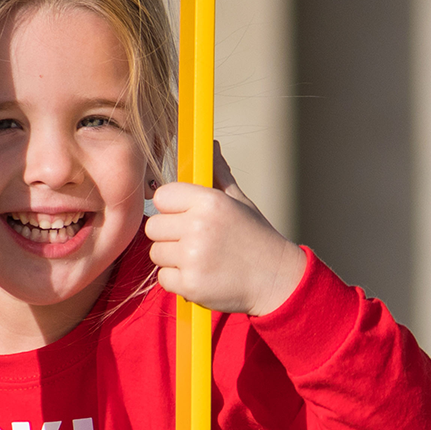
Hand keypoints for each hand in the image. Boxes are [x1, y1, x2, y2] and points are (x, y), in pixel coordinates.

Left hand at [144, 144, 305, 314]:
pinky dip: (177, 280)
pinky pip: (163, 278)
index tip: (184, 215)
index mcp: (209, 202)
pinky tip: (201, 275)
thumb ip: (218, 174)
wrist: (277, 279)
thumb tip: (209, 145)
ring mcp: (193, 257)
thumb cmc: (255, 237)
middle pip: (153, 226)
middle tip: (193, 241)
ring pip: (156, 253)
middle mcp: (198, 227)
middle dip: (168, 234)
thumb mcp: (240, 201)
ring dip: (172, 258)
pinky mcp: (190, 284)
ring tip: (200, 258)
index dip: (170, 207)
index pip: (162, 196)